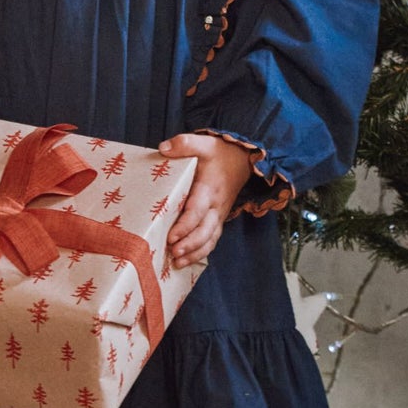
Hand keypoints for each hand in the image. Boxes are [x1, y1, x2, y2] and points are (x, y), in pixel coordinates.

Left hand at [159, 133, 256, 268]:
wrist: (243, 160)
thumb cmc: (220, 153)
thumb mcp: (203, 143)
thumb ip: (184, 144)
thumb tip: (163, 149)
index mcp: (209, 189)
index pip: (197, 211)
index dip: (185, 226)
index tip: (171, 236)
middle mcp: (216, 206)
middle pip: (205, 231)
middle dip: (189, 245)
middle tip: (172, 254)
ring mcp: (219, 215)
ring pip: (210, 239)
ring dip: (195, 253)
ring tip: (177, 263)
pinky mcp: (218, 220)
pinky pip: (212, 240)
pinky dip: (201, 252)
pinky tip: (186, 261)